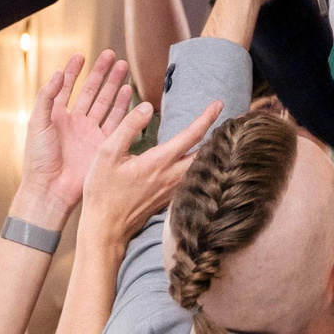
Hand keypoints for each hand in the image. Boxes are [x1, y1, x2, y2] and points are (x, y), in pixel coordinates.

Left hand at [18, 51, 135, 221]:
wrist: (50, 189)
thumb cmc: (38, 159)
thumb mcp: (37, 123)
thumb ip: (47, 97)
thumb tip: (58, 73)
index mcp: (56, 117)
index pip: (65, 87)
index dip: (73, 71)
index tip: (81, 55)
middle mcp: (74, 122)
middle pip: (90, 91)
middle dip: (101, 73)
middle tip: (112, 55)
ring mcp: (89, 133)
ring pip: (105, 102)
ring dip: (114, 85)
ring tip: (123, 68)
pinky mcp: (103, 144)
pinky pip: (115, 121)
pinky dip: (122, 106)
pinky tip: (127, 92)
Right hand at [76, 98, 221, 250]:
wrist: (104, 229)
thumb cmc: (103, 192)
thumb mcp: (107, 154)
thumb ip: (128, 127)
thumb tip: (147, 106)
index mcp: (159, 162)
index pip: (192, 135)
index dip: (207, 118)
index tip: (219, 103)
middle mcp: (172, 177)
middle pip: (206, 153)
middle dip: (219, 135)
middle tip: (231, 120)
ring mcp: (173, 190)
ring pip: (202, 168)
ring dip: (212, 151)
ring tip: (219, 136)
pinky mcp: (169, 200)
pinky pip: (193, 180)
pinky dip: (202, 166)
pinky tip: (202, 161)